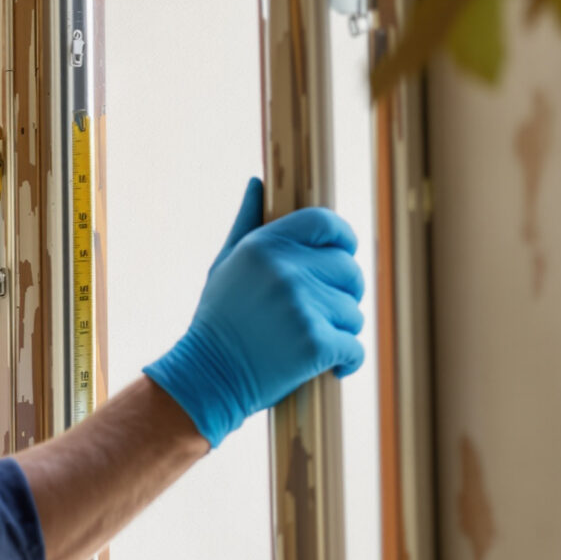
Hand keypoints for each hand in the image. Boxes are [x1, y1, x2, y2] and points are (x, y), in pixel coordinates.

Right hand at [143, 178, 364, 446]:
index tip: (344, 252)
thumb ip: (246, 223)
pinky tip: (331, 367)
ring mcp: (302, 307)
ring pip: (354, 312)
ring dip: (342, 330)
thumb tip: (258, 182)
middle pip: (349, 270)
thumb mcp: (225, 265)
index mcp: (265, 246)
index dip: (343, 237)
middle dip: (343, 292)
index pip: (325, 223)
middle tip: (325, 312)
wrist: (206, 377)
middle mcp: (286, 271)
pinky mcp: (315, 343)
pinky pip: (354, 347)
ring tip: (314, 342)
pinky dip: (347, 361)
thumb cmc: (217, 321)